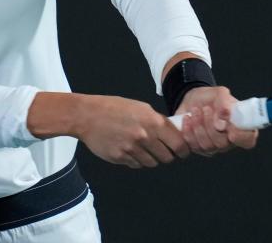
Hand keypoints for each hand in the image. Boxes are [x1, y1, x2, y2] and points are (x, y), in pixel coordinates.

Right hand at [74, 95, 189, 168]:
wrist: (88, 116)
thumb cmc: (114, 108)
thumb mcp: (141, 107)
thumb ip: (158, 120)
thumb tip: (173, 132)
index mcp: (153, 122)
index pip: (178, 144)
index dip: (183, 150)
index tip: (183, 152)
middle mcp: (144, 137)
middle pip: (167, 157)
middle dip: (167, 155)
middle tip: (162, 150)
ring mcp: (131, 149)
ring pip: (152, 163)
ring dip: (151, 158)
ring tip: (143, 148)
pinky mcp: (120, 158)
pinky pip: (136, 165)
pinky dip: (136, 160)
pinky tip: (130, 149)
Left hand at [174, 86, 258, 156]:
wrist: (192, 101)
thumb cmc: (210, 98)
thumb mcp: (219, 93)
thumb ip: (224, 102)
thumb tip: (225, 116)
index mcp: (241, 126)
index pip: (248, 140)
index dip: (241, 137)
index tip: (231, 130)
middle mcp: (229, 140)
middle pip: (223, 143)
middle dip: (211, 125)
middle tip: (206, 109)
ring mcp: (214, 147)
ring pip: (207, 146)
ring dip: (199, 126)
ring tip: (195, 110)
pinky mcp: (199, 148)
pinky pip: (193, 146)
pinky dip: (188, 131)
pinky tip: (187, 119)